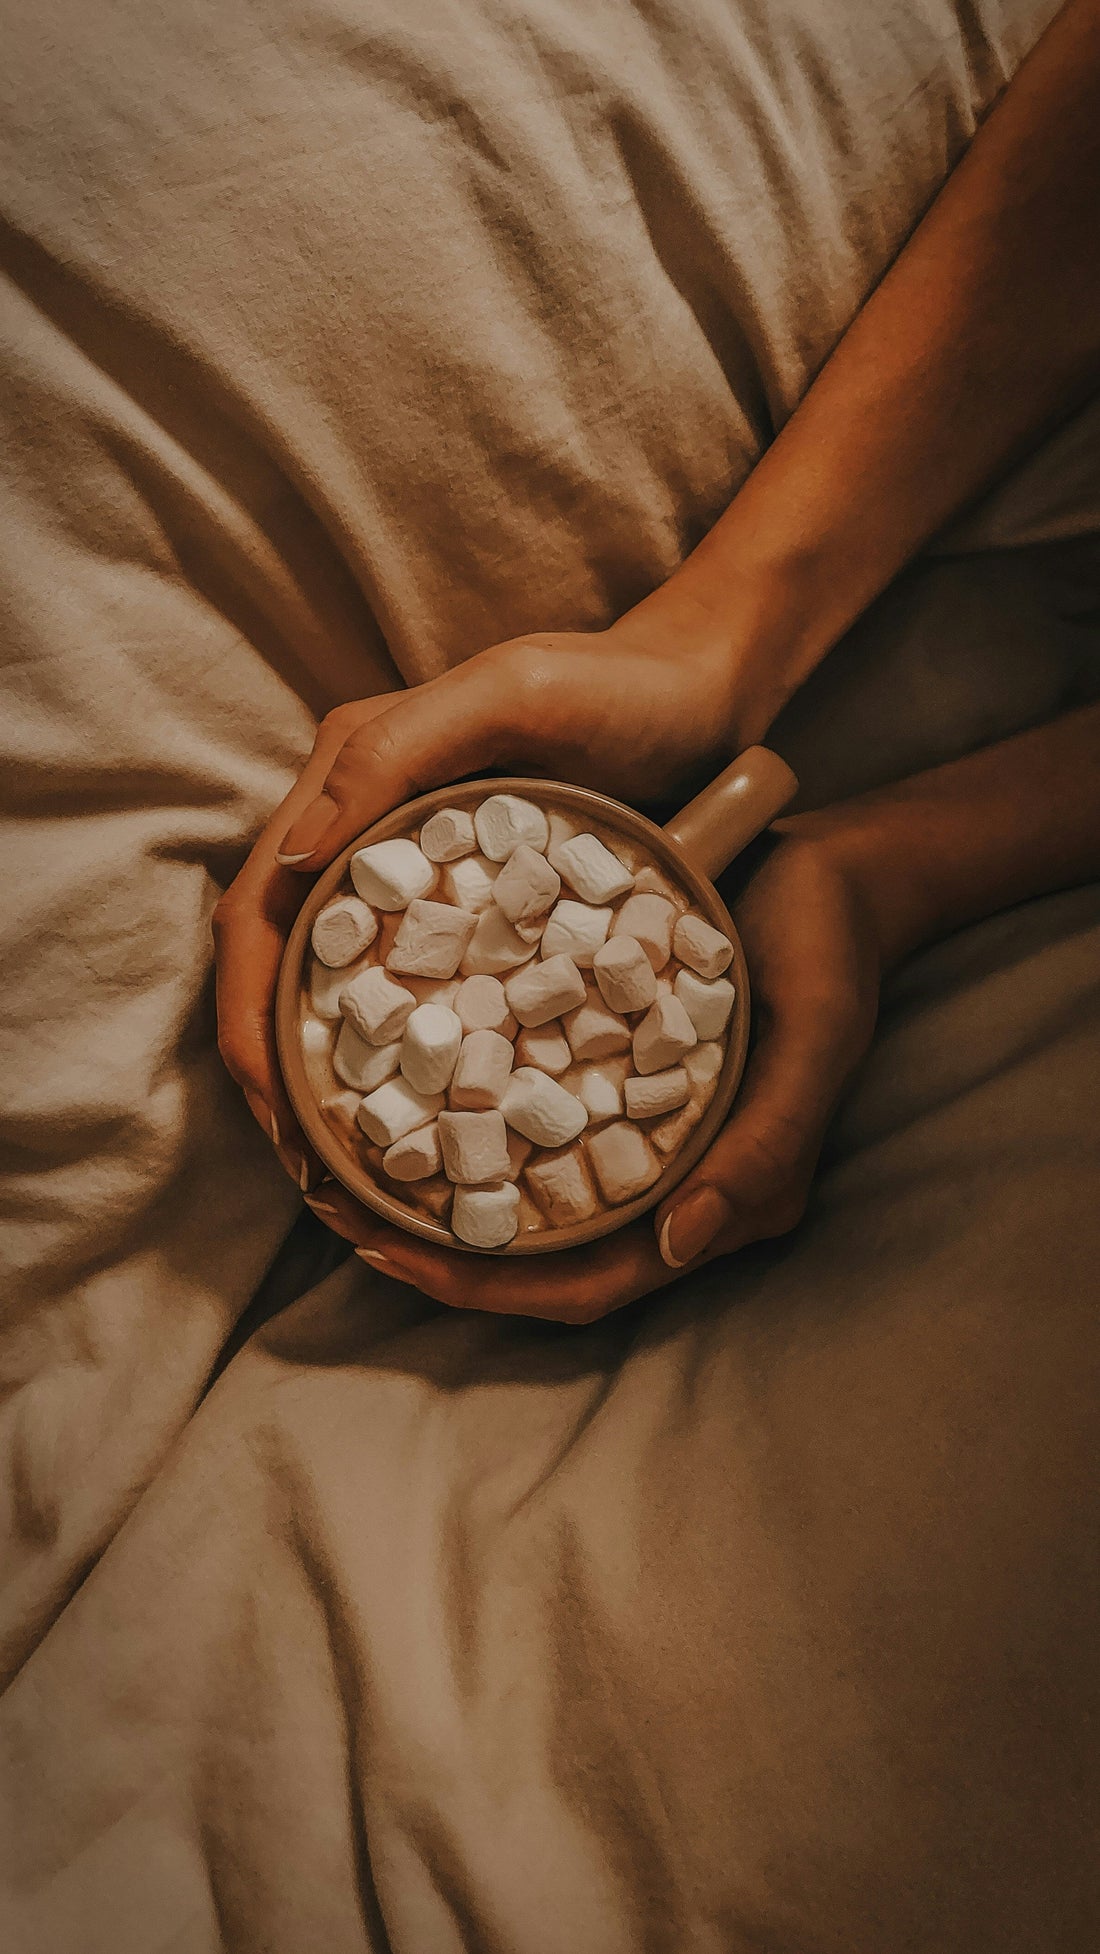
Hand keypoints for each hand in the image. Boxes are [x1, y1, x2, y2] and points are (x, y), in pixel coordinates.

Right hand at [214, 609, 742, 1178]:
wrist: (706, 694)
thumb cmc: (614, 685)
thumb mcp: (508, 695)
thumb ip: (396, 754)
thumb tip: (292, 860)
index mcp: (350, 779)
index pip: (261, 911)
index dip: (250, 1017)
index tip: (276, 1114)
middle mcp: (367, 830)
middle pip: (282, 962)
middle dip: (275, 1067)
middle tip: (309, 1170)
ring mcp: (421, 872)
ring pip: (339, 986)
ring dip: (328, 1074)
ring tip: (350, 1169)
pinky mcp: (476, 908)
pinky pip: (417, 991)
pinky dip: (404, 1058)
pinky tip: (428, 1120)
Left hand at [237, 826, 883, 1321]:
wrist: (836, 869)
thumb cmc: (833, 953)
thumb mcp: (816, 1039)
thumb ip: (763, 1146)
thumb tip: (674, 1244)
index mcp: (712, 1199)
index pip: (584, 1284)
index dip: (485, 1286)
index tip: (386, 1252)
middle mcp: (659, 1176)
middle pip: (531, 1248)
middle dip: (427, 1243)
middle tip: (325, 1194)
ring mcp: (627, 1122)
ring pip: (513, 1184)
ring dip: (425, 1179)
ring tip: (331, 1141)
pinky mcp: (599, 1062)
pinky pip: (514, 1105)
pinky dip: (451, 1104)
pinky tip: (388, 1066)